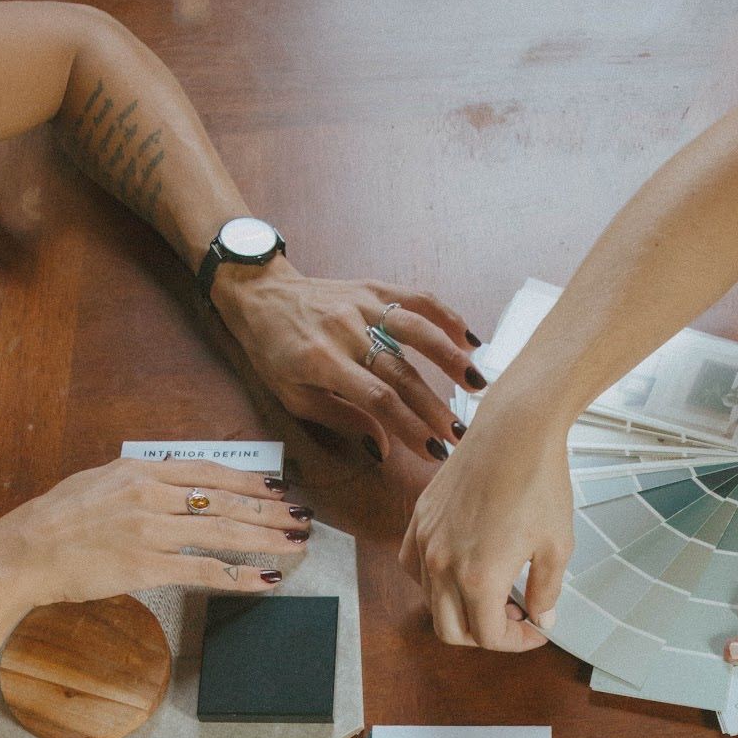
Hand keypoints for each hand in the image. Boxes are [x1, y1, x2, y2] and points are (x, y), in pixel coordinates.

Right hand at [0, 458, 310, 613]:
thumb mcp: (96, 484)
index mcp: (139, 470)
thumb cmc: (53, 523)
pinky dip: (240, 575)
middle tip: (303, 517)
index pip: (208, 470)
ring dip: (266, 538)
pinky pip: (205, 569)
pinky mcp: (146, 564)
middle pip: (225, 499)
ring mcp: (150, 529)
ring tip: (297, 544)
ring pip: (223, 531)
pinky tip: (266, 580)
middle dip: (270, 509)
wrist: (20, 552)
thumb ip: (136, 483)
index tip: (277, 488)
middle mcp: (150, 493)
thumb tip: (168, 484)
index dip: (248, 480)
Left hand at [211, 257, 483, 462]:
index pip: (377, 398)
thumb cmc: (273, 353)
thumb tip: (382, 447)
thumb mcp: (294, 396)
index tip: (434, 450)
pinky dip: (445, 316)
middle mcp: (346, 330)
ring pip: (416, 330)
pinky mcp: (372, 288)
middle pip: (401, 372)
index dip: (409, 426)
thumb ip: (341, 419)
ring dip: (450, 357)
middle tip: (462, 433)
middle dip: (435, 406)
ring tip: (477, 383)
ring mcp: (362, 305)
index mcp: (322, 362)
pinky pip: (415, 298)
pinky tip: (469, 338)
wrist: (260, 295)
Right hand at [398, 386, 571, 650]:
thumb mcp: (558, 546)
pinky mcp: (420, 520)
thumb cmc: (539, 479)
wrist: (516, 428)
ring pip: (430, 602)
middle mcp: (443, 565)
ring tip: (491, 592)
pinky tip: (459, 568)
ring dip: (460, 609)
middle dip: (485, 635)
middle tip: (513, 619)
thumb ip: (547, 592)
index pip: (488, 637)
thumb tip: (541, 618)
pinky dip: (433, 580)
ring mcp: (426, 542)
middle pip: (452, 632)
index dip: (517, 642)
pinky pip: (413, 567)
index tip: (535, 631)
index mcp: (479, 578)